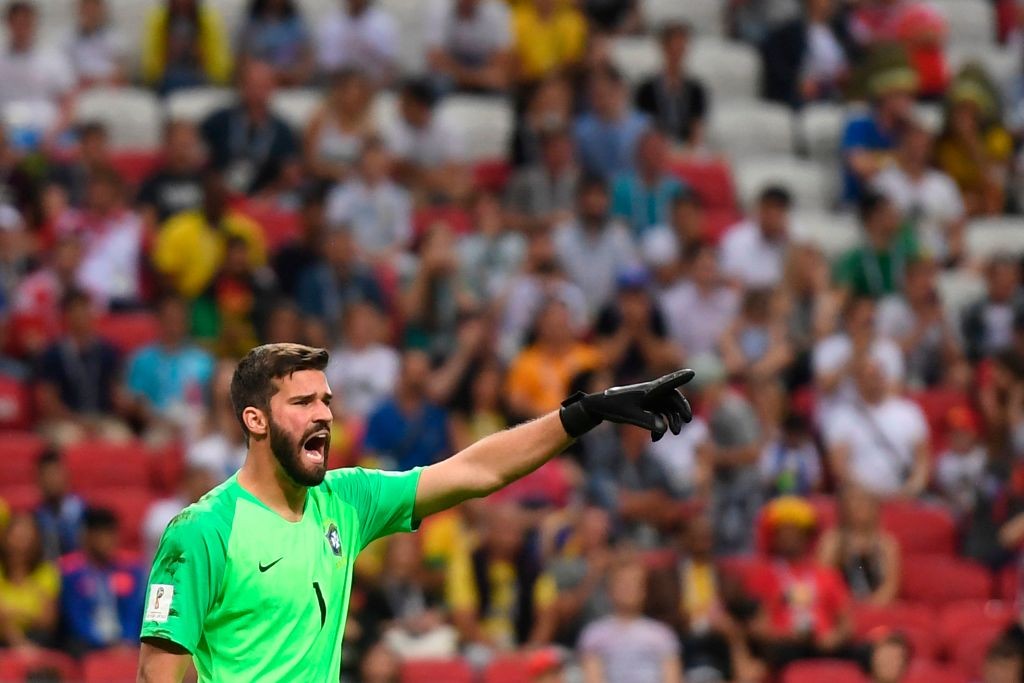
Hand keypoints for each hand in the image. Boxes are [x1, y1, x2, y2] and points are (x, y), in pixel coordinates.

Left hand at [559, 368, 693, 440]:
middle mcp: (652, 392)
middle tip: (687, 419)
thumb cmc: (614, 406)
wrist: (600, 407)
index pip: (668, 382)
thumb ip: (647, 421)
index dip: (680, 378)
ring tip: (674, 433)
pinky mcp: (646, 407)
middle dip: (681, 408)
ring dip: (672, 420)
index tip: (691, 373)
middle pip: (673, 397)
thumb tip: (664, 429)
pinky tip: (655, 439)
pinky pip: (659, 416)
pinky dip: (660, 427)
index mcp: (649, 389)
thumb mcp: (630, 415)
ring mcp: (650, 400)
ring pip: (668, 408)